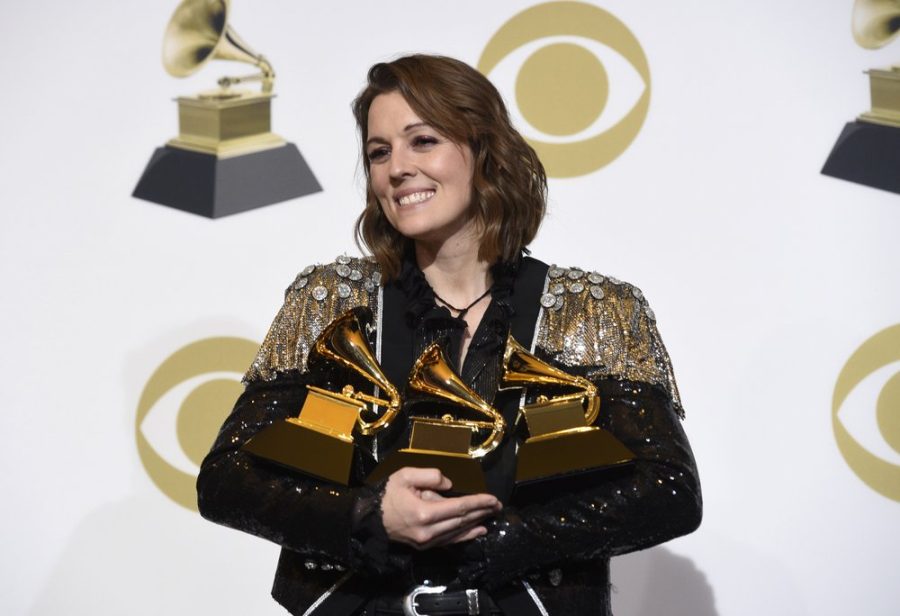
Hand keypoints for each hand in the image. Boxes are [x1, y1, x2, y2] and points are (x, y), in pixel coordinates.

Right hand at [381, 467, 500, 549]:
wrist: (369, 519)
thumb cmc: (387, 495)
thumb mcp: (405, 475)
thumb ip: (429, 476)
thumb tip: (449, 484)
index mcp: (424, 512)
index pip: (459, 507)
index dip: (478, 502)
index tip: (493, 498)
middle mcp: (428, 531)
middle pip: (462, 520)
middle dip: (482, 512)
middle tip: (498, 505)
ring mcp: (427, 542)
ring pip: (459, 532)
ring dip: (477, 523)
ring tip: (491, 515)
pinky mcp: (425, 546)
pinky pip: (451, 541)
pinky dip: (467, 536)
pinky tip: (478, 531)